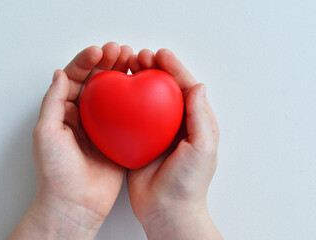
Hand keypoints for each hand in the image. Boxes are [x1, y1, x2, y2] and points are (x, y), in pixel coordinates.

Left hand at [9, 42, 132, 238]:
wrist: (75, 203)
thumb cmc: (56, 172)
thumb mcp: (46, 133)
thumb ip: (53, 101)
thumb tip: (59, 73)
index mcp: (64, 111)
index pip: (74, 78)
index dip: (85, 62)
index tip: (99, 51)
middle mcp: (84, 115)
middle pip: (96, 82)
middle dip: (107, 63)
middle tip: (120, 51)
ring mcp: (103, 126)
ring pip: (114, 94)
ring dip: (122, 75)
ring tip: (133, 61)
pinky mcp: (118, 138)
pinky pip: (128, 114)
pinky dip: (135, 99)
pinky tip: (142, 88)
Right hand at [127, 49, 221, 238]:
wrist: (167, 211)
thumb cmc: (188, 184)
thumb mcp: (202, 149)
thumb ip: (200, 117)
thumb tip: (198, 85)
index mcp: (194, 122)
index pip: (185, 87)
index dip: (174, 68)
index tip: (160, 55)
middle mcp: (174, 123)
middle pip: (163, 88)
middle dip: (153, 69)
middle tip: (140, 57)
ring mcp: (155, 131)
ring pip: (145, 99)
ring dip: (137, 80)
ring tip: (127, 66)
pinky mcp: (138, 141)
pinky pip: (130, 117)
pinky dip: (123, 102)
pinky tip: (115, 92)